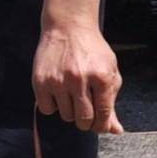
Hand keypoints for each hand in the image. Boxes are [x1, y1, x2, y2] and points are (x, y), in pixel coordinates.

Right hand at [33, 14, 123, 133]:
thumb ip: (111, 102)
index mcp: (102, 76)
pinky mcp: (41, 81)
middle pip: (83, 120)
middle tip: (85, 109)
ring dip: (70, 111)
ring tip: (72, 93)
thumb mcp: (109, 71)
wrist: (68, 27)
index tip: (99, 124)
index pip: (103, 115)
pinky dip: (53, 105)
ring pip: (66, 116)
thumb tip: (115, 130)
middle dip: (86, 121)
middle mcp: (80, 79)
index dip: (102, 125)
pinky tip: (58, 91)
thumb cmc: (92, 51)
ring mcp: (59, 80)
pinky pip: (47, 110)